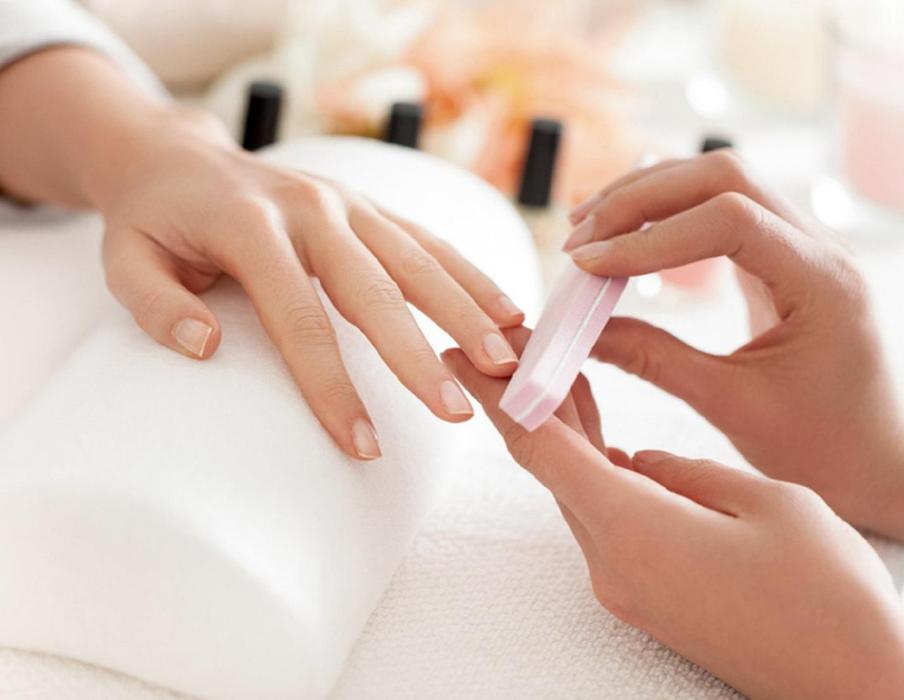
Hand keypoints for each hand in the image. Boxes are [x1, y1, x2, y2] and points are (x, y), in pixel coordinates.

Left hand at [91, 107, 523, 459]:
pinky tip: (508, 310)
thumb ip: (154, 303)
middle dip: (420, 356)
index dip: (332, 387)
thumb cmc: (153, 219)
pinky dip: (470, 275)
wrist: (178, 154)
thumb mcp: (122, 258)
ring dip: (466, 311)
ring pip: (419, 259)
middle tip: (458, 412)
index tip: (363, 445)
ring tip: (504, 362)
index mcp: (250, 226)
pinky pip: (429, 239)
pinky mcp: (370, 205)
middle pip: (376, 290)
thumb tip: (207, 347)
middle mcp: (311, 208)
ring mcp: (348, 201)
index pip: (299, 319)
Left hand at [443, 337, 903, 699]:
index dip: (497, 395)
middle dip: (530, 403)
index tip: (462, 354)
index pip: (540, 448)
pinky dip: (598, 474)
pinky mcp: (648, 599)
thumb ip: (688, 472)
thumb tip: (642, 462)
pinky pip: (607, 522)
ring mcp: (628, 587)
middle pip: (552, 467)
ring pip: (579, 492)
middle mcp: (613, 563)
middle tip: (516, 348)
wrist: (858, 687)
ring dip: (567, 435)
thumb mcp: (766, 501)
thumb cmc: (828, 595)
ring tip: (561, 375)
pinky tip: (609, 441)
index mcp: (633, 528)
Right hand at [561, 150, 903, 536]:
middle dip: (641, 198)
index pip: (728, 220)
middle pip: (722, 177)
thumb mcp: (732, 407)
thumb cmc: (826, 448)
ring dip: (650, 197)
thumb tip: (583, 334)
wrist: (883, 459)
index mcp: (824, 281)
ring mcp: (804, 245)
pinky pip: (723, 211)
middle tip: (579, 239)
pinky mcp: (783, 257)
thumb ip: (655, 361)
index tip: (588, 268)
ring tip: (589, 230)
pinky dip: (668, 216)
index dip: (649, 237)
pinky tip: (628, 238)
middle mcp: (821, 247)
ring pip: (720, 182)